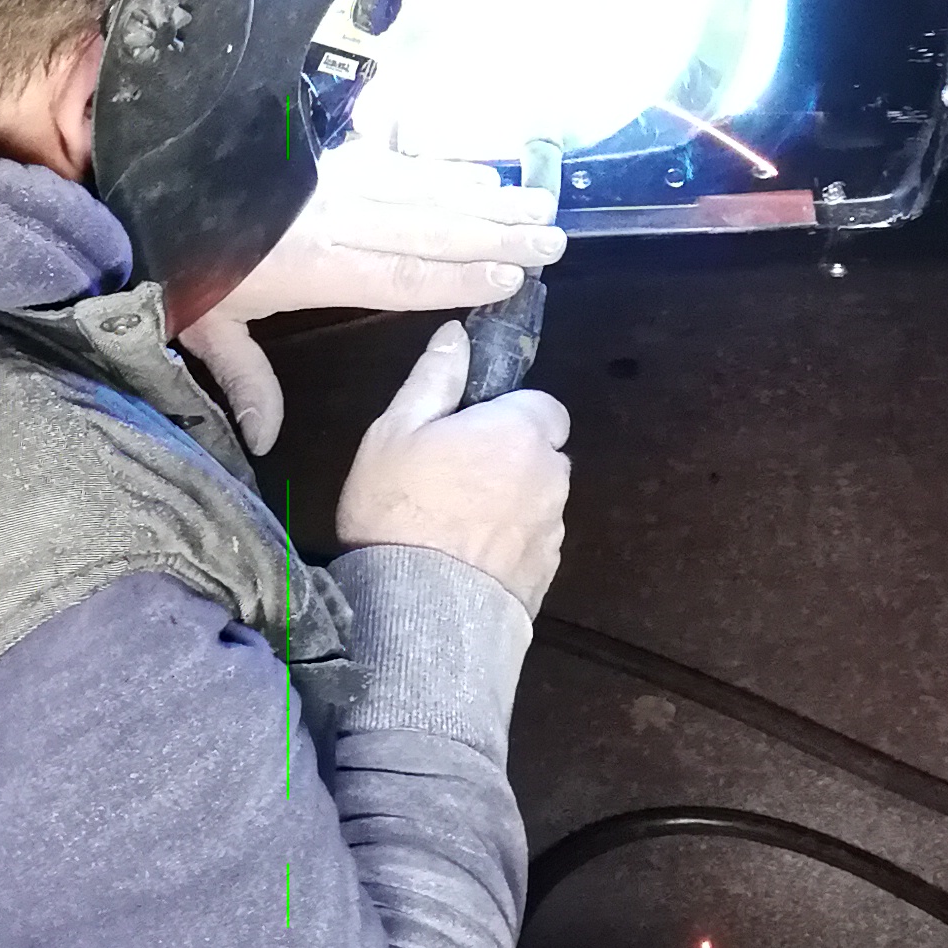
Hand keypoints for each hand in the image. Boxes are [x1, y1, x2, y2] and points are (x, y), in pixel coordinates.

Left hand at [177, 151, 564, 454]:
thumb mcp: (205, 327)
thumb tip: (267, 439)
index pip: (396, 275)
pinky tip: (482, 173)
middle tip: (551, 238)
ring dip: (485, 197)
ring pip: (423, 189)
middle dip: (494, 233)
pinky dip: (446, 167)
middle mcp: (334, 216)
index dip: (455, 278)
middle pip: (427, 227)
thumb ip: (245, 379)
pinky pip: (399, 160)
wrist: (152, 181)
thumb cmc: (180, 260)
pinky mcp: (330, 157)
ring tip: (538, 204)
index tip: (509, 278)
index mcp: (309, 265)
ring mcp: (334, 180)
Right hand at [334, 319, 570, 614]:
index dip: (510, 413)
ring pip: (539, 499)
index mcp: (521, 432)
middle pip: (543, 453)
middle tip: (454, 475)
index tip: (470, 429)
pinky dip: (510, 542)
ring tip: (457, 523)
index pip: (544, 405)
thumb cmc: (399, 510)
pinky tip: (468, 557)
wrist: (417, 614)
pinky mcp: (547, 575)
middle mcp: (551, 477)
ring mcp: (552, 530)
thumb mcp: (394, 432)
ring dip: (513, 501)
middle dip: (512, 458)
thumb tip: (457, 334)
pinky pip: (533, 542)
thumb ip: (434, 378)